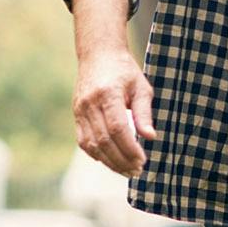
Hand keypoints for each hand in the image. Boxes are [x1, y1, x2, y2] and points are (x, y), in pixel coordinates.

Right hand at [72, 48, 156, 177]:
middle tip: (137, 170)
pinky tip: (111, 161)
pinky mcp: (76, 115)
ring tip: (127, 171)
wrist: (98, 55)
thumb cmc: (125, 71)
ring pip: (91, 145)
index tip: (142, 160)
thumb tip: (151, 137)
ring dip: (110, 162)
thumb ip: (144, 113)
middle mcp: (90, 103)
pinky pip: (84, 141)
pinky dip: (97, 155)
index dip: (129, 148)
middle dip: (121, 160)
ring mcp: (80, 110)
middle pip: (103, 140)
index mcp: (108, 93)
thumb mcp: (141, 87)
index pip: (117, 128)